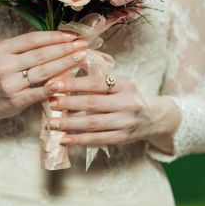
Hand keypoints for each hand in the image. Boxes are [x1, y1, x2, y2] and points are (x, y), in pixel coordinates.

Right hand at [0, 31, 88, 121]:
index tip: (72, 35)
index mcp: (2, 49)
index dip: (54, 36)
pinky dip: (52, 87)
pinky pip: (37, 92)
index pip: (32, 39)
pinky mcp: (15, 100)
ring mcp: (9, 83)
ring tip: (81, 58)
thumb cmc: (0, 75)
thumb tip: (59, 39)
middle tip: (83, 45)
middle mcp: (4, 65)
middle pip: (40, 54)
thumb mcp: (5, 56)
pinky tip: (64, 82)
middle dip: (64, 49)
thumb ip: (26, 49)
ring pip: (42, 71)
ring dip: (64, 64)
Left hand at [47, 75, 180, 150]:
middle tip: (50, 102)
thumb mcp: (121, 82)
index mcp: (125, 84)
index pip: (96, 83)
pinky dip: (79, 140)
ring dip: (70, 124)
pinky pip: (98, 140)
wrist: (155, 117)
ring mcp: (126, 122)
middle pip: (93, 103)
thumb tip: (71, 65)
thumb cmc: (129, 96)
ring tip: (52, 123)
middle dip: (68, 103)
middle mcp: (127, 103)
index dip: (73, 84)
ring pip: (93, 123)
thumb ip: (99, 77)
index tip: (55, 84)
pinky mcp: (123, 138)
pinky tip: (64, 139)